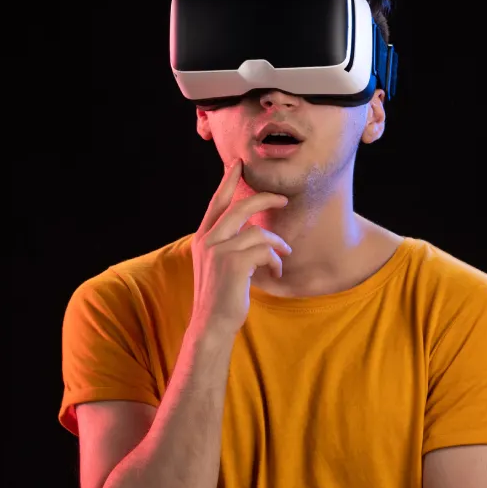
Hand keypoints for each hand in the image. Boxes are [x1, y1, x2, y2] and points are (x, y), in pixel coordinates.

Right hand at [189, 159, 291, 334]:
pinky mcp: (234, 264)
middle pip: (240, 207)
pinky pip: (265, 250)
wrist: (212, 324)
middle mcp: (208, 241)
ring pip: (258, 232)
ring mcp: (220, 251)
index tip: (238, 163)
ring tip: (284, 255)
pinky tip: (276, 272)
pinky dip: (276, 260)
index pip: (216, 203)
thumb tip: (254, 230)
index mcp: (202, 238)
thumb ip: (228, 244)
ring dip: (277, 243)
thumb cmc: (221, 296)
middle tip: (283, 200)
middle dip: (265, 199)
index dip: (227, 181)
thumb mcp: (218, 265)